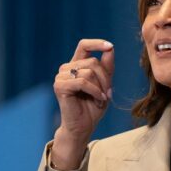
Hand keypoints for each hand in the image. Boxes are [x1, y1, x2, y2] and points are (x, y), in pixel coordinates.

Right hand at [51, 39, 114, 168]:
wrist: (83, 127)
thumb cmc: (93, 107)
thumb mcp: (104, 85)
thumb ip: (107, 68)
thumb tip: (110, 48)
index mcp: (76, 66)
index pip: (84, 45)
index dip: (97, 43)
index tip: (110, 46)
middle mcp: (66, 69)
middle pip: (93, 61)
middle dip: (106, 77)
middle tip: (109, 93)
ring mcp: (61, 77)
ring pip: (89, 71)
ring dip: (101, 87)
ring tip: (102, 99)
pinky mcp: (60, 86)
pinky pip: (83, 82)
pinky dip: (95, 91)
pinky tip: (99, 100)